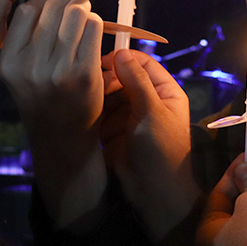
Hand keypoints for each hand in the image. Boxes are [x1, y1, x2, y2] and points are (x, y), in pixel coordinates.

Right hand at [0, 0, 106, 226]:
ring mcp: (58, 72)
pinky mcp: (85, 75)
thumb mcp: (22, 68)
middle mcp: (30, 68)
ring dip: (82, 7)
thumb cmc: (43, 96)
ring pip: (74, 15)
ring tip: (83, 11)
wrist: (61, 139)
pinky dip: (95, 23)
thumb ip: (30, 31)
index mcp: (9, 64)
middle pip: (52, 10)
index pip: (26, 12)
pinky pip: (93, 30)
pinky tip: (92, 28)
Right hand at [99, 49, 197, 239]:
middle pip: (121, 77)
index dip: (123, 59)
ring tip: (85, 100)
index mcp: (164, 91)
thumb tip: (120, 53)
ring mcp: (128, 115)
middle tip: (90, 85)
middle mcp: (146, 100)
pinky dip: (91, 111)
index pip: (142, 63)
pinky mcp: (112, 130)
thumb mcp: (152, 112)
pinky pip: (99, 113)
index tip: (101, 61)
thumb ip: (136, 82)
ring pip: (107, 94)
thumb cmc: (161, 150)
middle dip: (106, 80)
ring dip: (97, 96)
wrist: (153, 192)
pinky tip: (82, 112)